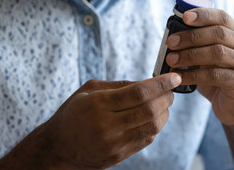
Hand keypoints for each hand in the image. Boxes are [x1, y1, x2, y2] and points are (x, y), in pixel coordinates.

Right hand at [41, 73, 180, 168]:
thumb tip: (148, 82)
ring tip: (164, 103)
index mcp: (98, 104)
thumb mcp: (89, 90)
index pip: (139, 92)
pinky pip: (146, 139)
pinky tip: (153, 117)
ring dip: (164, 112)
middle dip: (166, 97)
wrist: (59, 147)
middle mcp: (107, 125)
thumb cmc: (74, 112)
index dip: (161, 84)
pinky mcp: (119, 155)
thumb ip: (118, 85)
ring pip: (152, 126)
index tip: (174, 77)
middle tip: (171, 90)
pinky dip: (155, 126)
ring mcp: (114, 143)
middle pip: (149, 110)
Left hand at [166, 8, 233, 125]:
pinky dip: (193, 75)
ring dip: (189, 55)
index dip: (203, 15)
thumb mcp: (208, 56)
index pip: (222, 17)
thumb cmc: (217, 76)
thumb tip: (172, 35)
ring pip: (216, 53)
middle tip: (170, 42)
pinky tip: (178, 77)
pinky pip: (214, 75)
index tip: (184, 17)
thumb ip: (198, 43)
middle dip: (191, 37)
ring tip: (170, 60)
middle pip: (218, 34)